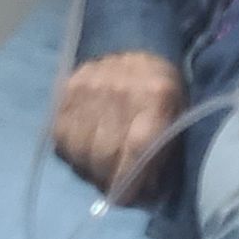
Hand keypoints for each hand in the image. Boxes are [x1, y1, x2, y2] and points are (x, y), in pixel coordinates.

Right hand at [53, 50, 184, 201]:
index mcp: (156, 96)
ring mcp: (88, 89)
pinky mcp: (66, 90)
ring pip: (80, 151)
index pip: (136, 150)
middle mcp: (119, 91)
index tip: (126, 198)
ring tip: (102, 165)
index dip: (129, 181)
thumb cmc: (160, 86)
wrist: (134, 39)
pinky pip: (62, 139)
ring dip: (90, 168)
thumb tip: (146, 192)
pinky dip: (74, 151)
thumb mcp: (177, 113)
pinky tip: (86, 146)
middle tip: (115, 184)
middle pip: (104, 156)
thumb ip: (164, 151)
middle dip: (109, 179)